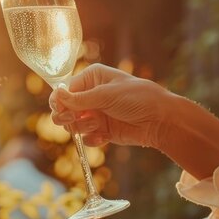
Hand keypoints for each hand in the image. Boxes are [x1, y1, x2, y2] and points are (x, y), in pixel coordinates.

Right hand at [49, 63, 174, 148]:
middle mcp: (91, 95)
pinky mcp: (102, 130)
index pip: (65, 90)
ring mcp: (96, 114)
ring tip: (97, 126)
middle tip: (72, 120)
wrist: (161, 120)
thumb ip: (79, 99)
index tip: (60, 110)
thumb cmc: (137, 98)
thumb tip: (57, 95)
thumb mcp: (106, 95)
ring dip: (83, 127)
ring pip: (74, 124)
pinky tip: (104, 137)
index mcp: (91, 78)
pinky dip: (93, 139)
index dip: (59, 101)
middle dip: (67, 116)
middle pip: (65, 109)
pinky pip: (87, 138)